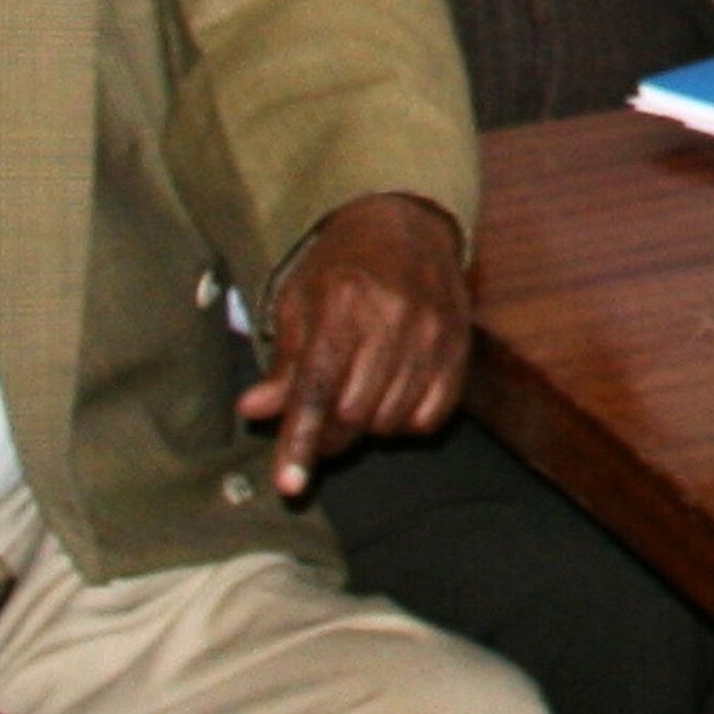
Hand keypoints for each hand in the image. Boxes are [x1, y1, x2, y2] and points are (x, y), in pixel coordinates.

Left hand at [232, 192, 470, 496]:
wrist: (408, 227)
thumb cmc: (343, 267)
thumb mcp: (298, 301)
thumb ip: (283, 362)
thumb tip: (254, 410)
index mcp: (344, 301)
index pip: (318, 387)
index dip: (301, 440)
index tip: (289, 486)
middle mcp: (395, 317)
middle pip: (353, 414)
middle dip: (328, 432)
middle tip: (318, 419)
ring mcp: (434, 335)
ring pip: (390, 423)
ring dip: (365, 426)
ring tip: (355, 393)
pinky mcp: (459, 350)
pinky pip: (428, 419)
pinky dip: (403, 421)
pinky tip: (390, 392)